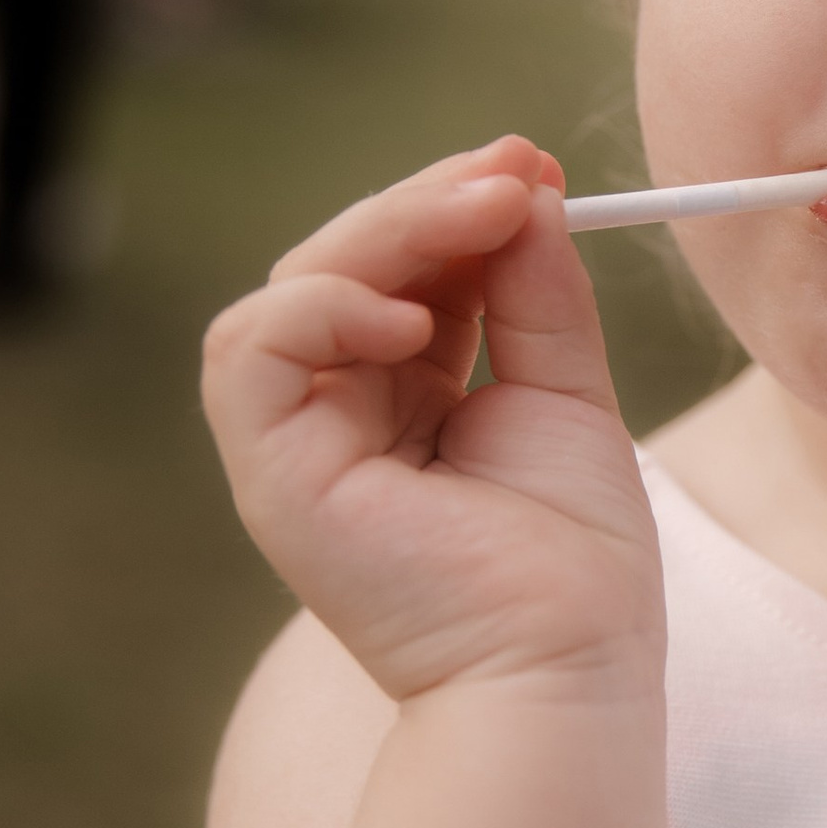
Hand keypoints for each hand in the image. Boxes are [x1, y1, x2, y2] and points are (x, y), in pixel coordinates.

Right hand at [202, 138, 662, 705]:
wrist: (563, 664)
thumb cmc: (575, 562)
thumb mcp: (566, 394)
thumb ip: (537, 292)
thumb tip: (523, 186)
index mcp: (409, 397)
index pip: (406, 268)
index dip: (455, 206)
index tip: (530, 163)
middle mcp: (343, 413)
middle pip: (345, 263)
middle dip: (428, 204)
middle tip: (512, 169)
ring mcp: (298, 443)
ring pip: (297, 286)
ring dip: (386, 232)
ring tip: (482, 216)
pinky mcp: (270, 473)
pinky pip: (251, 349)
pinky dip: (323, 307)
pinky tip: (410, 321)